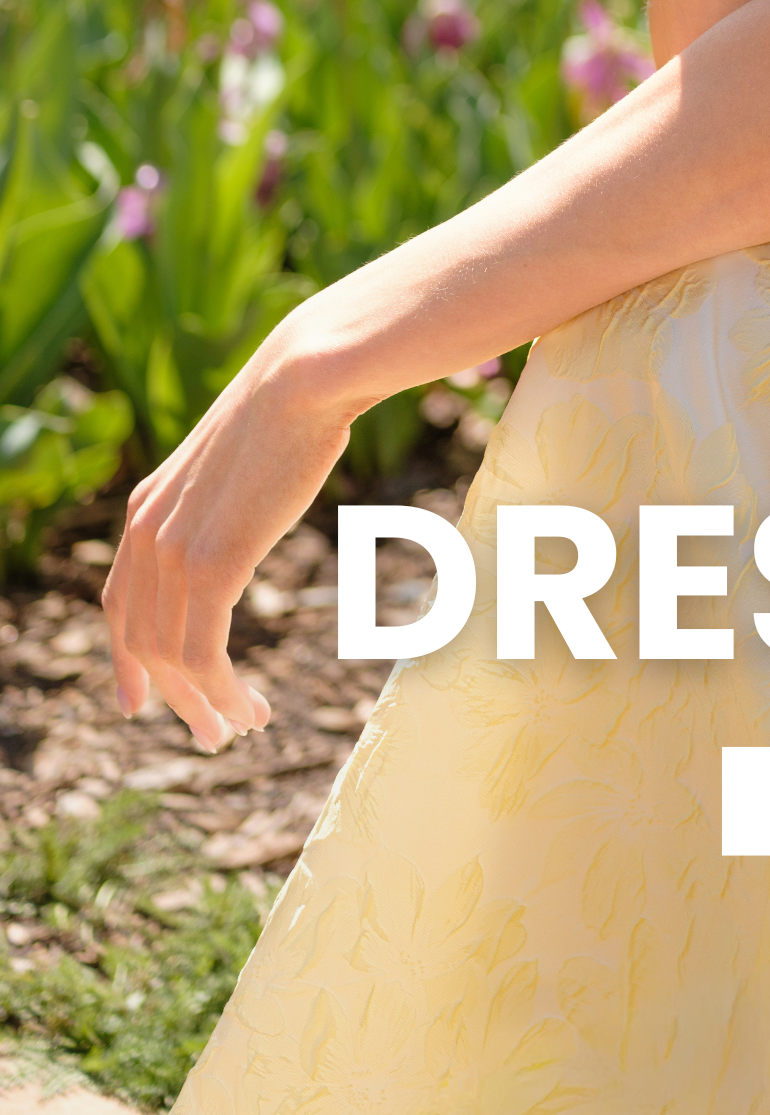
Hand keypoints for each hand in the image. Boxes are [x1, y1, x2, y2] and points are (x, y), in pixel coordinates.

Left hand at [102, 346, 356, 750]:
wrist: (304, 380)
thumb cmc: (291, 411)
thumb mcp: (236, 465)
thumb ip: (220, 503)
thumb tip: (244, 514)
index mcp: (145, 510)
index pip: (119, 603)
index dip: (125, 661)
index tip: (138, 704)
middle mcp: (145, 534)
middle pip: (142, 641)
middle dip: (174, 697)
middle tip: (212, 733)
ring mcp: (173, 551)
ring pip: (172, 657)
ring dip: (205, 704)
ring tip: (240, 727)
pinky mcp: (212, 564)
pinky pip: (204, 652)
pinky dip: (223, 692)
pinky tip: (252, 708)